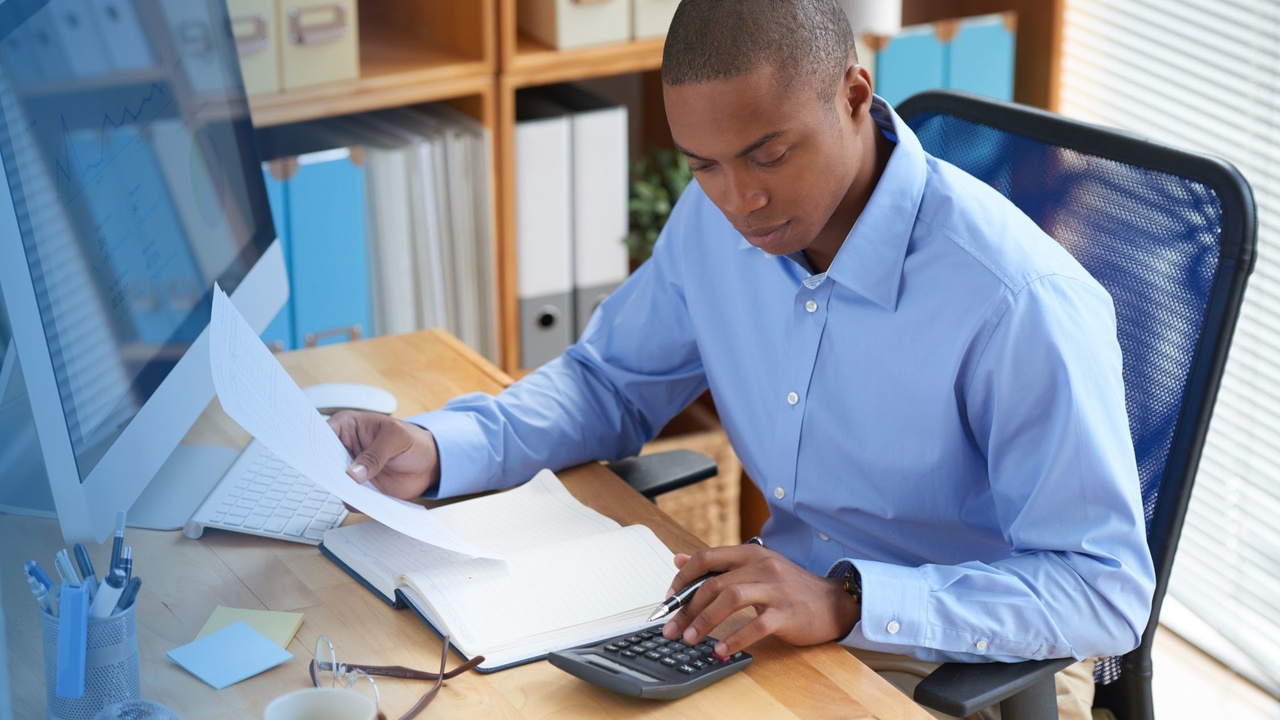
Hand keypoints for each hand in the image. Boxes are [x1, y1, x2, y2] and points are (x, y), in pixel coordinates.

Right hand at [327, 410, 440, 499]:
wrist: (428, 463)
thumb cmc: (412, 440)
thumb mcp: (396, 438)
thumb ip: (375, 453)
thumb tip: (353, 473)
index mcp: (347, 427)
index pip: (322, 434)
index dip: (315, 445)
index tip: (316, 456)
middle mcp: (343, 450)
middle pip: (323, 462)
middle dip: (327, 471)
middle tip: (336, 477)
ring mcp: (350, 472)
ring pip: (334, 484)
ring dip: (343, 490)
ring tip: (355, 490)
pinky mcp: (359, 491)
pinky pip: (351, 500)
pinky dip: (357, 502)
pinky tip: (367, 501)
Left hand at [660, 544, 859, 656]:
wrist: (834, 602)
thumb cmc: (791, 588)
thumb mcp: (756, 567)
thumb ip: (719, 564)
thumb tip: (679, 560)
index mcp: (751, 553)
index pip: (707, 557)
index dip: (682, 578)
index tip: (669, 600)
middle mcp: (762, 566)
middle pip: (714, 583)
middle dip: (687, 608)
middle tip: (672, 629)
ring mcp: (775, 589)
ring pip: (730, 599)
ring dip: (705, 620)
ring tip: (690, 639)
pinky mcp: (787, 613)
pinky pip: (756, 625)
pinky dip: (735, 638)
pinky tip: (722, 650)